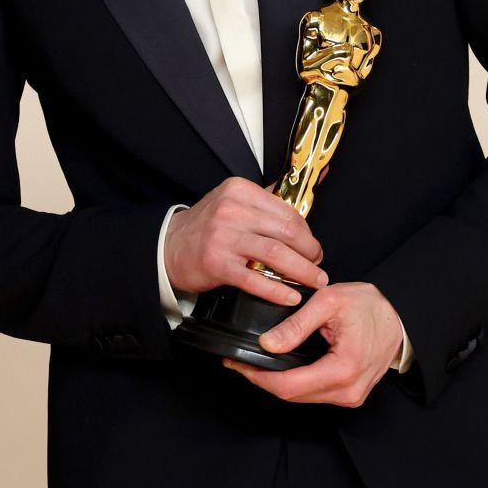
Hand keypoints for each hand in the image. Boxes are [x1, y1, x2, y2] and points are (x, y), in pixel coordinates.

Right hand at [163, 176, 328, 306]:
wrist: (170, 247)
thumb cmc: (208, 226)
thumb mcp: (234, 201)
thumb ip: (267, 199)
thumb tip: (306, 190)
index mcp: (240, 191)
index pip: (287, 211)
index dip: (307, 232)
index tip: (313, 246)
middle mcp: (232, 210)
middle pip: (286, 232)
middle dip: (310, 252)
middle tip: (318, 265)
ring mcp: (223, 237)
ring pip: (276, 254)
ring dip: (301, 271)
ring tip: (313, 281)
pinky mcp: (217, 264)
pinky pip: (255, 279)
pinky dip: (277, 291)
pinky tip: (290, 297)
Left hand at [222, 282, 401, 407]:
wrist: (400, 316)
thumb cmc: (370, 306)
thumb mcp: (329, 302)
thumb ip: (296, 325)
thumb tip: (267, 343)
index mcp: (343, 369)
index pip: (289, 386)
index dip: (258, 377)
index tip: (238, 363)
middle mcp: (348, 391)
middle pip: (292, 395)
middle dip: (263, 379)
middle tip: (241, 361)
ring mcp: (350, 396)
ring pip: (302, 398)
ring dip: (277, 382)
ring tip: (257, 362)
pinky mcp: (350, 395)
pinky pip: (314, 395)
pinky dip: (295, 383)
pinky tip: (282, 367)